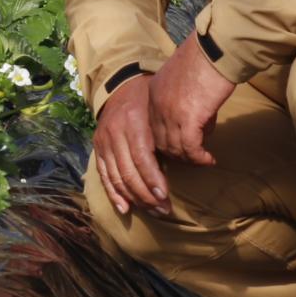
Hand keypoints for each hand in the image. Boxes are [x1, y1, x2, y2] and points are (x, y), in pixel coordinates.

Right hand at [93, 73, 168, 217]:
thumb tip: (197, 158)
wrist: (122, 85)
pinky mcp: (98, 147)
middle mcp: (115, 132)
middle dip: (146, 196)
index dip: (153, 180)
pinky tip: (125, 208)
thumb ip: (173, 133)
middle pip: (129, 172)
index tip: (165, 197)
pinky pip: (104, 176)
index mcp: (133, 122)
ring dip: (134, 199)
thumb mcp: (162, 110)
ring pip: (117, 178)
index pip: (142, 158)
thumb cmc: (150, 100)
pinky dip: (114, 194)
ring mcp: (103, 141)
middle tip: (164, 210)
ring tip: (152, 211)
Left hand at [148, 35, 232, 167]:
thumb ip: (186, 98)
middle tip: (195, 157)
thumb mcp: (185, 78)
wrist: (215, 48)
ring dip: (190, 158)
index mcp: (154, 92)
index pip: (154, 126)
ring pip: (176, 148)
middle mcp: (157, 104)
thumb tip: (201, 121)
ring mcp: (170, 113)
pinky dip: (200, 157)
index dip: (169, 139)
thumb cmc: (207, 57)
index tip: (183, 146)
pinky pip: (191, 148)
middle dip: (178, 153)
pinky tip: (210, 159)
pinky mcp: (188, 119)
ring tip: (204, 159)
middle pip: (161, 141)